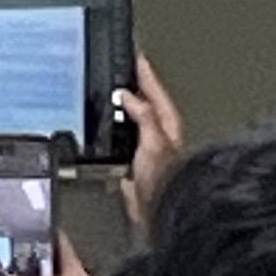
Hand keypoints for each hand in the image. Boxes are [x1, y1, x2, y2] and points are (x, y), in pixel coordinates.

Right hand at [120, 54, 187, 235]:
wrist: (164, 218)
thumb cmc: (168, 184)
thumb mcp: (154, 143)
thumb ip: (144, 117)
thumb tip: (129, 96)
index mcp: (167, 129)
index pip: (156, 94)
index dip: (146, 75)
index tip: (136, 56)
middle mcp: (160, 142)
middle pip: (146, 108)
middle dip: (135, 91)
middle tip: (121, 72)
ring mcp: (147, 158)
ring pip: (134, 126)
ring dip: (122, 114)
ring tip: (110, 97)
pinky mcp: (135, 174)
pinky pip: (122, 148)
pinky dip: (114, 139)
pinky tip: (107, 137)